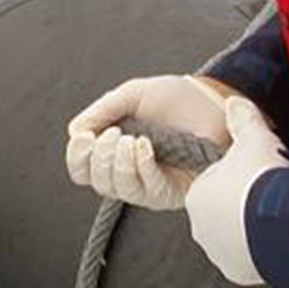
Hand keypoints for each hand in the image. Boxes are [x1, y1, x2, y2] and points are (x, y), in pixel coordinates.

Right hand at [65, 72, 233, 209]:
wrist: (214, 101)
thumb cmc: (177, 98)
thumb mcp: (133, 95)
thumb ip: (103, 110)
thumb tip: (74, 132)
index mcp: (114, 151)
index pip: (82, 168)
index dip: (77, 156)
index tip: (84, 137)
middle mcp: (128, 172)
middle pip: (95, 181)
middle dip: (98, 157)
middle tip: (114, 134)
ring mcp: (149, 184)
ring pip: (117, 189)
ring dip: (118, 163)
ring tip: (132, 139)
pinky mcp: (170, 192)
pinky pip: (146, 190)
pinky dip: (140, 167)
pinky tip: (145, 148)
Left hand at [183, 95, 288, 285]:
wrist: (283, 221)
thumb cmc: (263, 179)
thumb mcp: (254, 139)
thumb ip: (242, 119)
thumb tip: (234, 102)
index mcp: (198, 195)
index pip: (213, 183)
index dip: (236, 176)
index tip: (256, 174)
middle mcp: (201, 227)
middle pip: (222, 211)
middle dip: (242, 204)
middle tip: (267, 193)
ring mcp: (219, 252)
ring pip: (235, 237)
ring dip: (251, 228)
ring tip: (275, 215)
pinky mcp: (238, 272)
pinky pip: (249, 259)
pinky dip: (261, 250)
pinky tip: (278, 236)